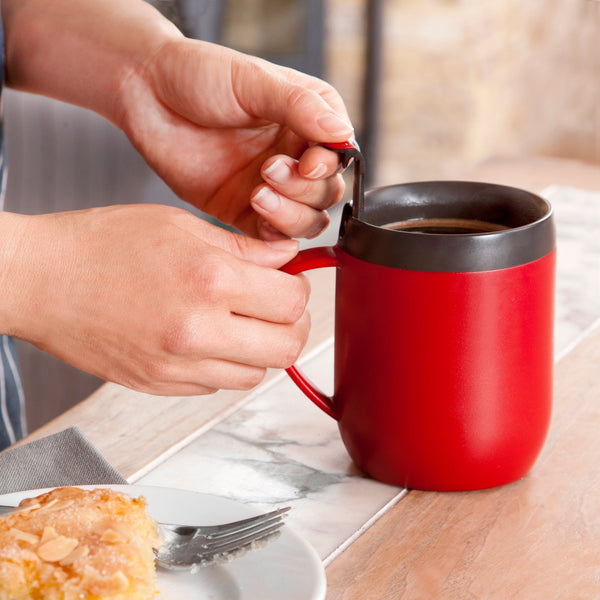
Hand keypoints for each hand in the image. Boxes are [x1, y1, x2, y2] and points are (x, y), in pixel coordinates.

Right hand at [2, 206, 309, 394]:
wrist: (41, 281)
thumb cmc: (100, 245)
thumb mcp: (179, 225)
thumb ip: (243, 247)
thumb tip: (286, 258)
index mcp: (209, 279)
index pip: (291, 301)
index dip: (298, 289)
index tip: (288, 281)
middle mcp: (198, 330)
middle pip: (287, 347)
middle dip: (292, 325)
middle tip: (278, 306)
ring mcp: (178, 366)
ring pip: (257, 374)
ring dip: (261, 348)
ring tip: (241, 322)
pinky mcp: (161, 386)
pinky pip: (219, 386)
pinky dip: (226, 365)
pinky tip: (209, 339)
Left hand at [117, 39, 352, 239]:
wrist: (147, 94)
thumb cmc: (199, 75)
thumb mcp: (253, 81)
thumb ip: (300, 106)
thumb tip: (341, 133)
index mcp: (307, 120)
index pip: (340, 155)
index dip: (328, 166)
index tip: (307, 163)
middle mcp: (294, 155)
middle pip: (326, 194)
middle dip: (303, 190)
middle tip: (269, 170)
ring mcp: (271, 186)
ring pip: (307, 220)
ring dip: (290, 214)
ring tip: (257, 192)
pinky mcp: (245, 210)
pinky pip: (273, 236)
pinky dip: (273, 234)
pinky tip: (256, 212)